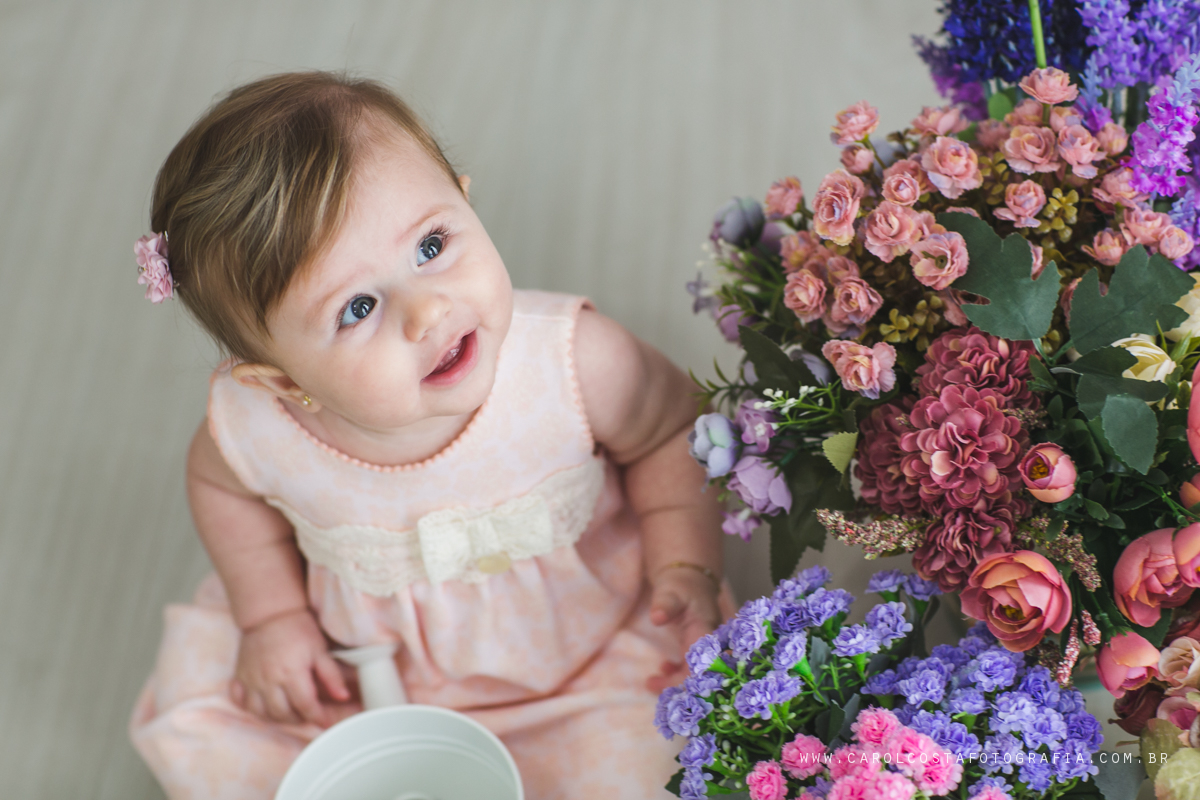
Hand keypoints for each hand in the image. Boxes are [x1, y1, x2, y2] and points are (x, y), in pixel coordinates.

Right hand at [230, 608, 353, 726]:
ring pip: (262, 713)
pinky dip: (252, 710)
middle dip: (299, 719)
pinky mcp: (240, 677)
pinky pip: (241, 703)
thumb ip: (332, 676)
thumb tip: (344, 697)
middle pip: (283, 714)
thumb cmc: (298, 629)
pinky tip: (264, 706)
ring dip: (277, 718)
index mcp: (292, 673)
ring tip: (290, 711)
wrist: (270, 613)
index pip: (306, 706)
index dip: (318, 717)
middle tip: (308, 713)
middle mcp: (269, 680)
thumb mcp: (320, 650)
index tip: (325, 721)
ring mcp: (252, 680)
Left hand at [646, 565, 721, 690]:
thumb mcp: (670, 592)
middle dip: (679, 685)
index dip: (692, 680)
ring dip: (677, 682)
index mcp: (706, 632)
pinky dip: (678, 673)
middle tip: (651, 684)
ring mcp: (705, 646)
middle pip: (701, 674)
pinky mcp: (698, 647)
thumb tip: (657, 618)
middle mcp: (710, 643)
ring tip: (651, 682)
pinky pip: (692, 667)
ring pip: (697, 673)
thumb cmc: (681, 584)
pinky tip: (664, 669)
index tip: (672, 688)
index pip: (704, 663)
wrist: (689, 578)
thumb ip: (665, 605)